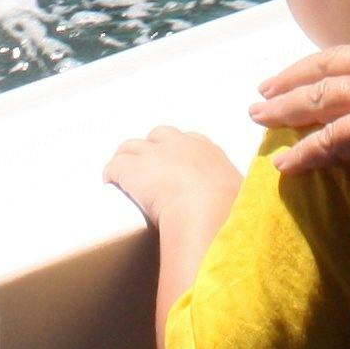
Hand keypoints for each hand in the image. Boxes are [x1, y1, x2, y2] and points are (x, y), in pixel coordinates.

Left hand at [103, 126, 241, 224]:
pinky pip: (114, 166)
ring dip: (127, 160)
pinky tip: (110, 185)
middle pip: (157, 136)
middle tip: (148, 172)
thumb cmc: (229, 209)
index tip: (175, 167)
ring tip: (123, 178)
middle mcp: (179, 145)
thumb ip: (233, 196)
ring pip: (130, 147)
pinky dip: (111, 175)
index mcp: (207, 151)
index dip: (178, 153)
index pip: (188, 141)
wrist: (207, 212)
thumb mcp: (239, 196)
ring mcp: (153, 154)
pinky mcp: (131, 169)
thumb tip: (236, 209)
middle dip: (151, 151)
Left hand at [250, 34, 349, 174]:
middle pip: (329, 66)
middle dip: (296, 76)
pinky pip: (328, 141)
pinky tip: (283, 163)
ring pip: (318, 97)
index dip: (341, 62)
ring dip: (285, 106)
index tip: (325, 66)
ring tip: (257, 115)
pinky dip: (303, 152)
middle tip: (267, 86)